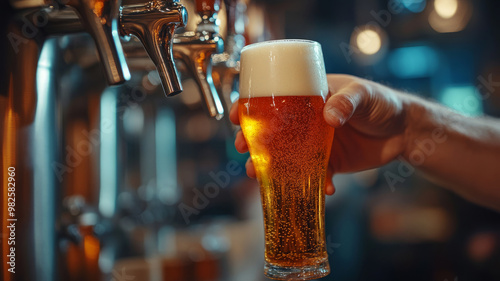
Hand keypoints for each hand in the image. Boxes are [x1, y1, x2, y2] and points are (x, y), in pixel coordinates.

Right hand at [230, 74, 408, 194]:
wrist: (405, 131)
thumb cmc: (383, 103)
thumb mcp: (364, 94)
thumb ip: (347, 101)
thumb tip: (329, 116)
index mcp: (309, 98)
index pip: (273, 99)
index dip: (251, 107)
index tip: (236, 116)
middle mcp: (307, 122)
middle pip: (271, 131)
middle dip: (252, 141)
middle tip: (242, 149)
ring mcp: (316, 144)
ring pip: (285, 156)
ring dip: (269, 167)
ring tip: (258, 175)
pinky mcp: (330, 163)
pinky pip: (314, 176)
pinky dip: (314, 184)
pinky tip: (322, 189)